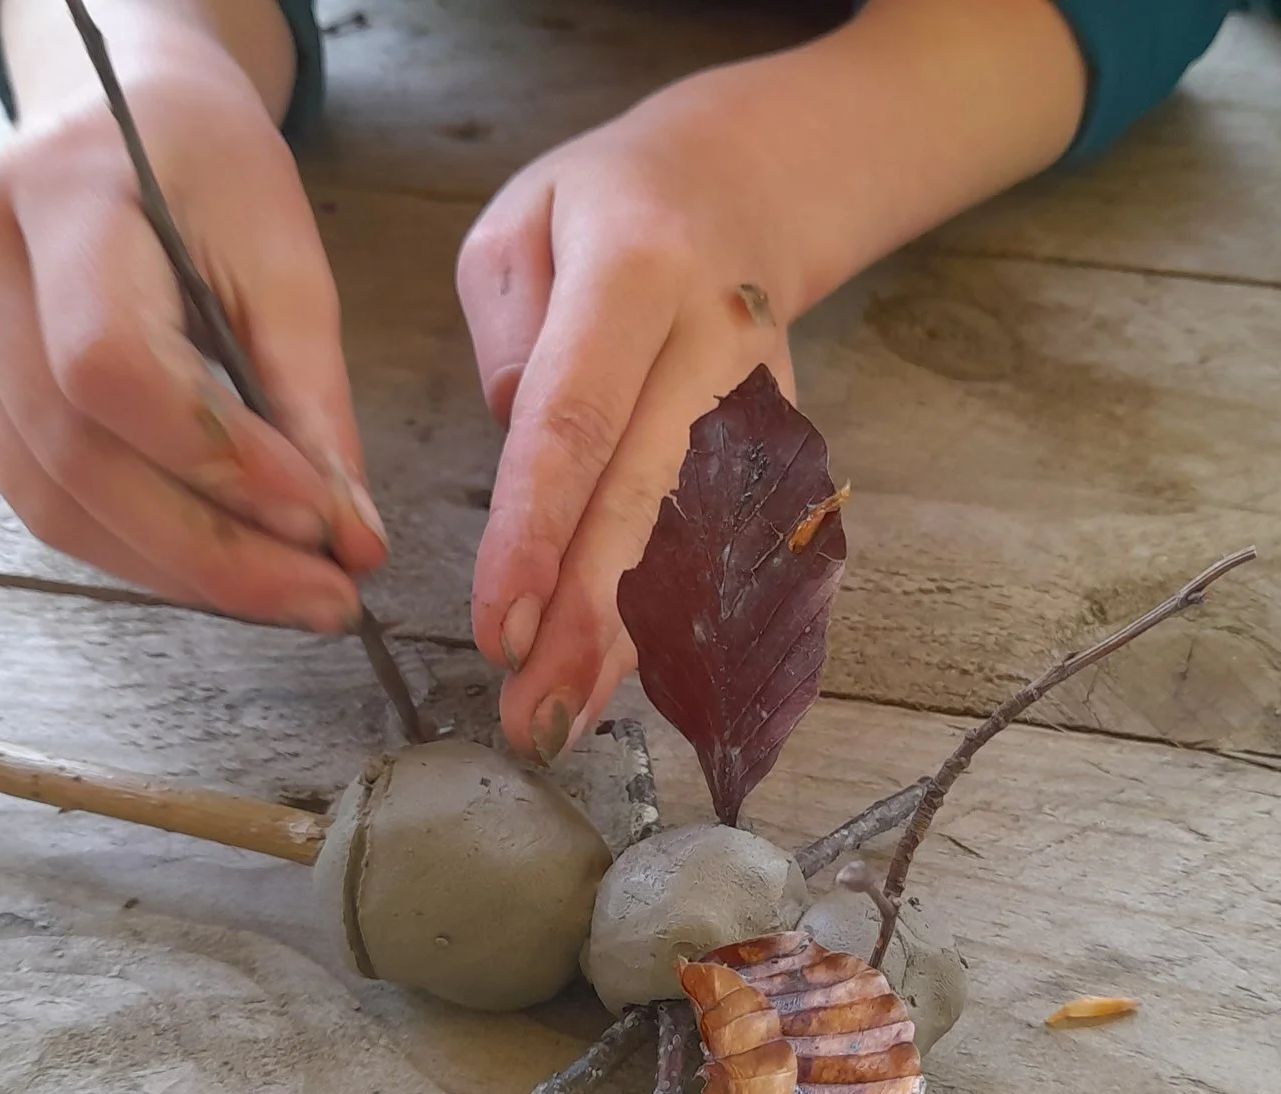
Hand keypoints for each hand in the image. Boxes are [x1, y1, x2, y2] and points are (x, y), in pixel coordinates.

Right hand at [0, 14, 383, 632]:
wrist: (116, 115)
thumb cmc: (205, 167)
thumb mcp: (285, 248)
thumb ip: (311, 392)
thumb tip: (346, 536)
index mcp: (47, 187)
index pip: (107, 363)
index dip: (219, 461)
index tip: (326, 520)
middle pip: (74, 454)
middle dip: (214, 549)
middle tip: (328, 596)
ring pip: (52, 500)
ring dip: (181, 568)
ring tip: (292, 592)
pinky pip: (45, 499)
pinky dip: (143, 547)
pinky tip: (224, 561)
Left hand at [457, 80, 799, 760]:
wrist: (746, 184)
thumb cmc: (606, 209)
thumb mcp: (518, 222)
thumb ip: (505, 329)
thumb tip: (517, 447)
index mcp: (639, 270)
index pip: (576, 420)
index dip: (537, 533)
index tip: (497, 626)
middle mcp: (716, 341)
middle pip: (645, 501)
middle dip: (584, 620)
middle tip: (529, 715)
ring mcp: (763, 400)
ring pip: (693, 539)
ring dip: (629, 644)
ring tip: (564, 723)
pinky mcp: (782, 445)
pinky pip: (722, 542)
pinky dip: (674, 619)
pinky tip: (620, 685)